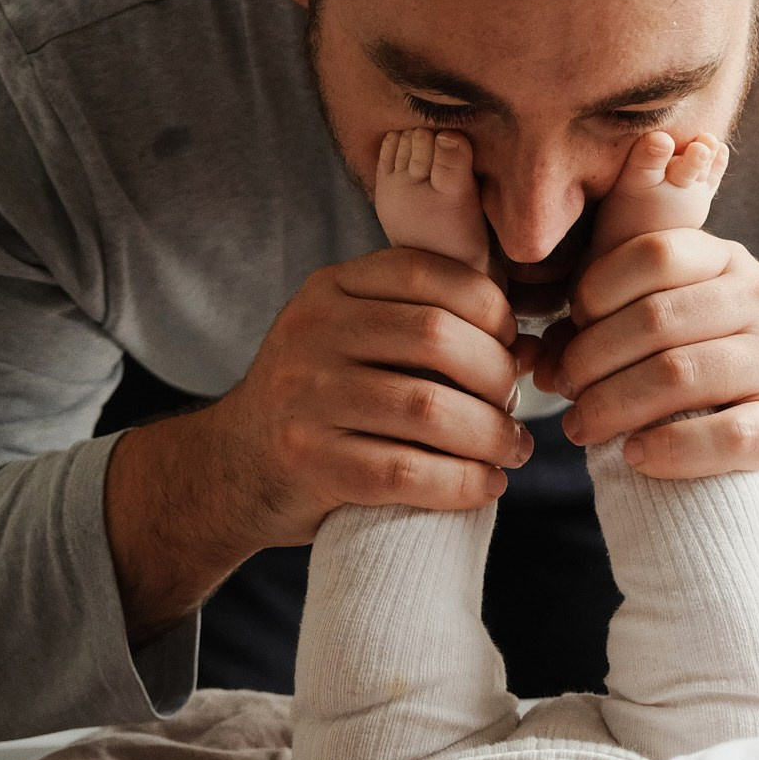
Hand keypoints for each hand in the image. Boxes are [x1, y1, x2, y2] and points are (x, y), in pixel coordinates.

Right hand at [214, 127, 531, 541]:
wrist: (232, 468)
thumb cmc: (319, 401)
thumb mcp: (352, 339)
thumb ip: (422, 325)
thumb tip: (525, 347)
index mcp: (330, 288)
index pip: (428, 273)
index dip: (489, 309)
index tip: (511, 347)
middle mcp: (312, 332)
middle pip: (437, 338)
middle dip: (496, 377)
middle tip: (513, 410)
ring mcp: (305, 397)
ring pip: (429, 408)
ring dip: (490, 436)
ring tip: (512, 452)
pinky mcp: (309, 463)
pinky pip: (406, 473)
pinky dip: (462, 483)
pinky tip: (486, 486)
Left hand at [534, 129, 758, 580]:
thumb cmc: (716, 364)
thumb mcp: (674, 324)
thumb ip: (607, 324)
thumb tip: (540, 362)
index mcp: (725, 261)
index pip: (652, 253)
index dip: (597, 291)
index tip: (573, 331)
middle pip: (655, 318)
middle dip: (592, 360)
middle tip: (564, 392)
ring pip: (680, 374)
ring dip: (614, 406)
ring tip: (581, 428)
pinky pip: (727, 436)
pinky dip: (670, 449)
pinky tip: (635, 456)